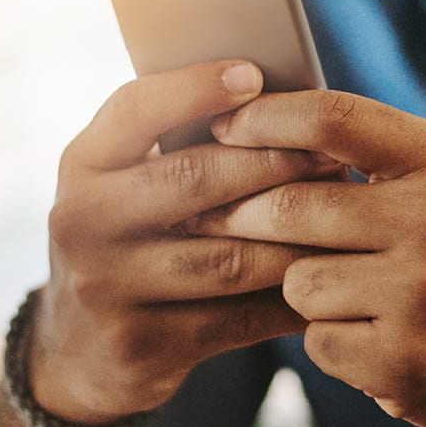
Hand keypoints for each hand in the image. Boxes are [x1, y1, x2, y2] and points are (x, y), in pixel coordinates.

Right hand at [35, 61, 341, 423]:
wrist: (76, 351)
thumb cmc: (132, 239)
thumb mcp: (127, 185)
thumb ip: (178, 145)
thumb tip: (280, 100)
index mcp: (82, 164)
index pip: (134, 109)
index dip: (195, 88)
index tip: (254, 75)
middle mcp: (82, 222)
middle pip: (194, 179)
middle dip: (276, 163)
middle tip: (335, 156)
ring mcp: (105, 289)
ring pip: (227, 258)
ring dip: (297, 238)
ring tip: (349, 220)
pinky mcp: (140, 345)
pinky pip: (238, 318)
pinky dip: (291, 299)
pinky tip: (330, 281)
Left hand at [190, 90, 425, 426]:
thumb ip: (380, 155)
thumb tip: (266, 132)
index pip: (334, 118)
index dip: (264, 118)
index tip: (223, 126)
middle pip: (292, 205)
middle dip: (244, 217)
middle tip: (223, 221)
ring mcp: (419, 295)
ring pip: (296, 281)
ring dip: (305, 290)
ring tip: (354, 295)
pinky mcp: (401, 360)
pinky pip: (316, 340)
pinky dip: (333, 340)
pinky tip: (376, 339)